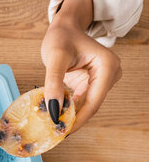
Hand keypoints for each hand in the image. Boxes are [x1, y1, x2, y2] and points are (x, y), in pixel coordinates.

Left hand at [41, 0, 121, 132]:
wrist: (64, 27)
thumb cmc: (61, 37)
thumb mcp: (55, 58)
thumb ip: (54, 83)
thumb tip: (53, 111)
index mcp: (107, 67)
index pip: (93, 103)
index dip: (77, 120)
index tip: (61, 132)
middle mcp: (110, 75)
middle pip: (91, 107)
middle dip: (72, 120)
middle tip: (53, 134)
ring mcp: (103, 81)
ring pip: (86, 107)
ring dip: (69, 116)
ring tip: (51, 126)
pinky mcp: (93, 85)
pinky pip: (81, 102)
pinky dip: (68, 109)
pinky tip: (54, 115)